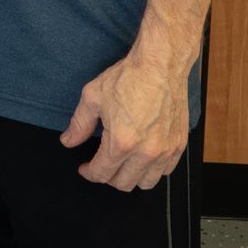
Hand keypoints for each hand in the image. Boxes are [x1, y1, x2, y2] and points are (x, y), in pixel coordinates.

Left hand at [59, 52, 189, 191]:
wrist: (161, 64)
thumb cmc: (128, 77)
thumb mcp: (93, 97)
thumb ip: (79, 124)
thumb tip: (68, 141)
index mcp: (121, 143)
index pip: (102, 173)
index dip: (89, 173)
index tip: (85, 168)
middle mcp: (145, 152)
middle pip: (123, 184)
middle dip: (107, 177)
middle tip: (101, 163)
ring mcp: (165, 150)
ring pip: (146, 183)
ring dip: (131, 177)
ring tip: (122, 163)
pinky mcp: (179, 144)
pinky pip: (165, 171)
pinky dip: (152, 170)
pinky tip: (142, 157)